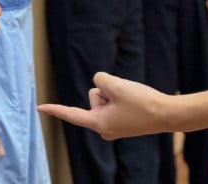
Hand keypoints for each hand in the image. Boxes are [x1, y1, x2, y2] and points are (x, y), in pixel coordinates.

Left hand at [38, 72, 169, 139]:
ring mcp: (114, 124)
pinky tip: (135, 101)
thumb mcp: (116, 85)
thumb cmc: (142, 103)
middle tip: (126, 96)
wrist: (168, 114)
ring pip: (105, 94)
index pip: (71, 114)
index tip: (39, 108)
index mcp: (99, 124)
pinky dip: (122, 95)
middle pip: (94, 95)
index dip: (55, 110)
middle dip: (107, 89)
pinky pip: (114, 99)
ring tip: (132, 98)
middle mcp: (103, 127)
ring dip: (116, 91)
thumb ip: (100, 80)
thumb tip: (100, 82)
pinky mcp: (123, 119)